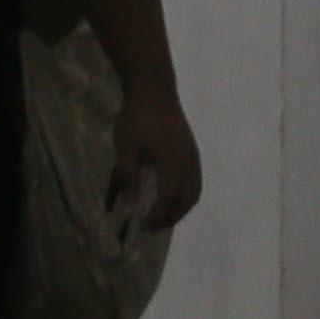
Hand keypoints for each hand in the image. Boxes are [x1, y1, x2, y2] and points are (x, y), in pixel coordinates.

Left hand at [116, 82, 204, 236]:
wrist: (154, 91)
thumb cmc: (136, 120)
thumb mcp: (125, 150)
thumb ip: (127, 177)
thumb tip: (129, 204)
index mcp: (173, 165)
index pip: (169, 199)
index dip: (158, 215)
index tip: (144, 227)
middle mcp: (189, 164)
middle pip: (187, 198)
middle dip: (173, 216)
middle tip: (155, 226)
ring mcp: (192, 156)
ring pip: (194, 189)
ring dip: (181, 205)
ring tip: (164, 215)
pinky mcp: (191, 149)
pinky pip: (193, 178)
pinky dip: (185, 192)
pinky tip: (171, 194)